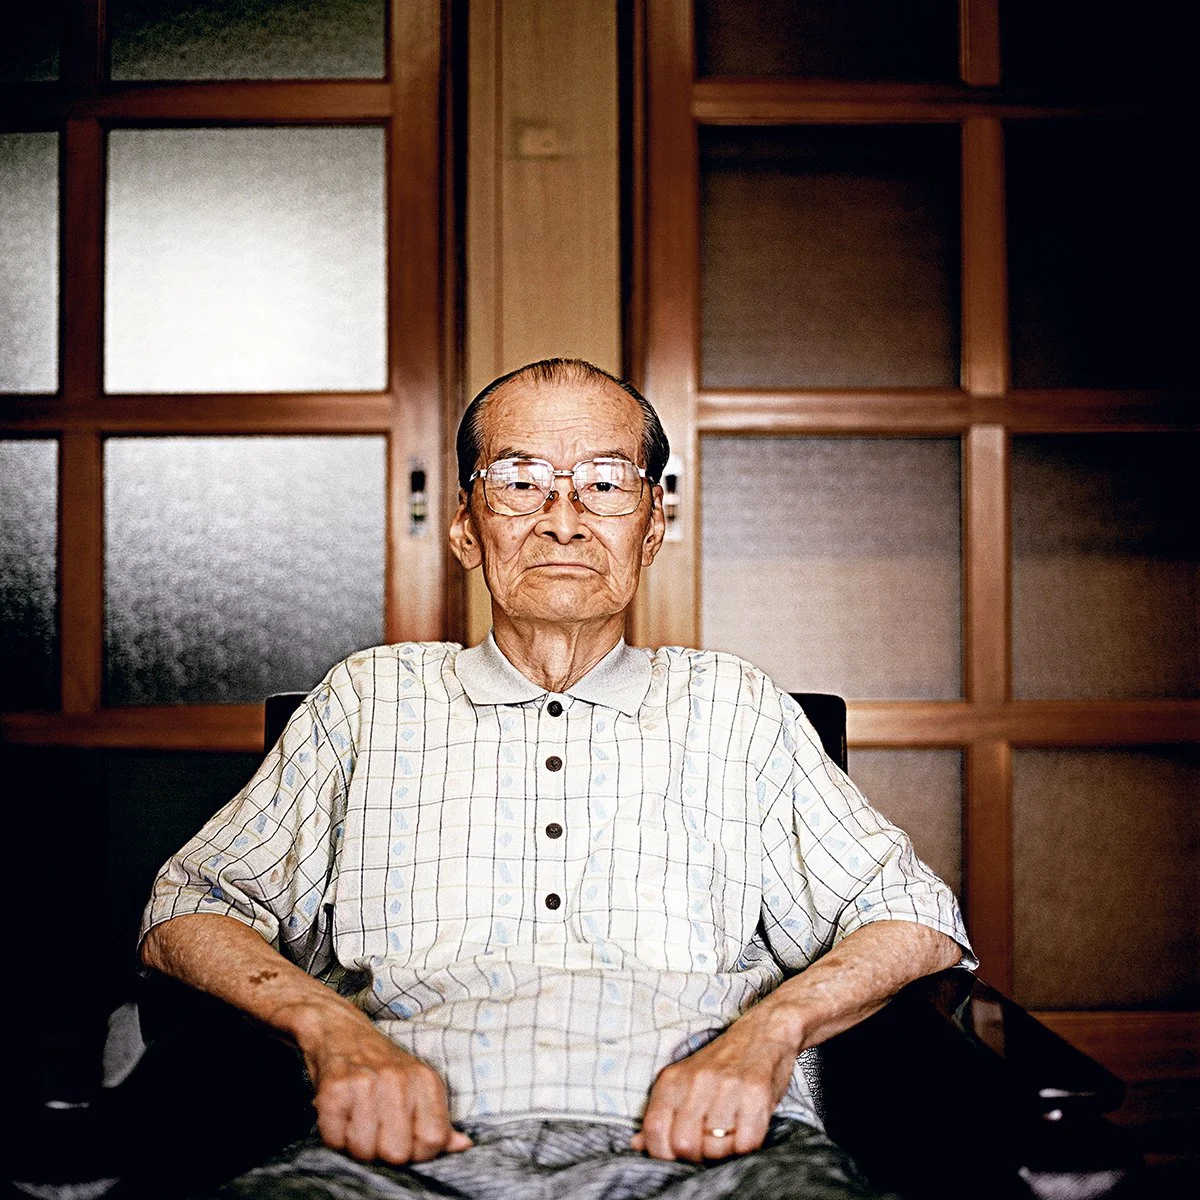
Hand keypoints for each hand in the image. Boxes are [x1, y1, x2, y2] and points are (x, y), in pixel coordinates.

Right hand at [297, 1007, 472, 1164]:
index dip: (417, 1151)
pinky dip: (334, 1135)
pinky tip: (341, 1113)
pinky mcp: (335, 1089)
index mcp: (426, 1080)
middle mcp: (399, 1079)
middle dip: (383, 1151)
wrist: (341, 1032)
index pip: (434, 1140)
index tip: (404, 1137)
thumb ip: (439, 1121)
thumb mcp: (419, 1087)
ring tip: (357, 1118)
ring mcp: (366, 1083)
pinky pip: (334, 1140)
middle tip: (377, 1128)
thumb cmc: (383, 1068)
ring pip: (364, 1150)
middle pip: (398, 1153)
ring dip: (356, 1143)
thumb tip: (463, 1145)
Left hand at [630, 1013, 796, 1161]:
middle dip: (697, 1156)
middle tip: (709, 1143)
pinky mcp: (756, 1092)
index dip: (663, 1154)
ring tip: (730, 1132)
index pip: (654, 1130)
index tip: (678, 1154)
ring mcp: (727, 1086)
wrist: (761, 1033)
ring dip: (724, 1152)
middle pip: (684, 1144)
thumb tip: (636, 1144)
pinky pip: (746, 1144)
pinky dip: (746, 1146)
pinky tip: (746, 1128)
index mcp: (673, 1079)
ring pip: (716, 1148)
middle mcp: (697, 1080)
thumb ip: (661, 1113)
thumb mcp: (683, 1082)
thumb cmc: (720, 1066)